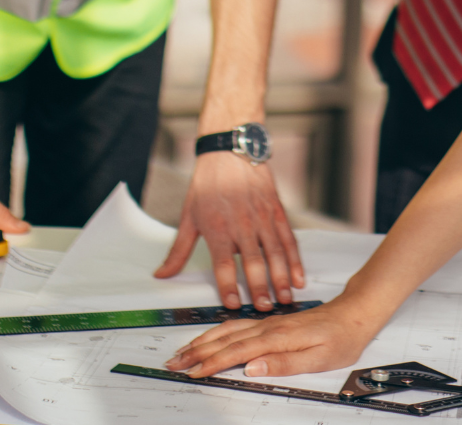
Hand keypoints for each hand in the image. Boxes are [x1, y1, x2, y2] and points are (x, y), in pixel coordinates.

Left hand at [155, 152, 305, 310]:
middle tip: (265, 309)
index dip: (229, 286)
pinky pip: (289, 239)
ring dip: (281, 278)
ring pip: (275, 253)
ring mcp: (262, 218)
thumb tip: (162, 274)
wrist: (229, 151)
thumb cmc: (208, 183)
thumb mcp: (188, 216)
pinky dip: (295, 260)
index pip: (224, 263)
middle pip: (253, 262)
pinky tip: (298, 277)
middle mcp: (242, 224)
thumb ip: (178, 250)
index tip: (234, 304)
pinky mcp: (277, 211)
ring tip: (284, 299)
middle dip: (260, 288)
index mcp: (218, 228)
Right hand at [164, 295, 384, 377]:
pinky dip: (217, 332)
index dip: (213, 363)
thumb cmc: (341, 338)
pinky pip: (237, 325)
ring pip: (227, 330)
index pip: (238, 352)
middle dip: (197, 351)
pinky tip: (209, 336)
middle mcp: (269, 327)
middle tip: (174, 362)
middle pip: (225, 339)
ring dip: (202, 341)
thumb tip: (253, 368)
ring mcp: (268, 322)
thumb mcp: (319, 358)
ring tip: (182, 351)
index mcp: (278, 337)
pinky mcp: (271, 322)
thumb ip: (284, 364)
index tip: (194, 373)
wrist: (354, 313)